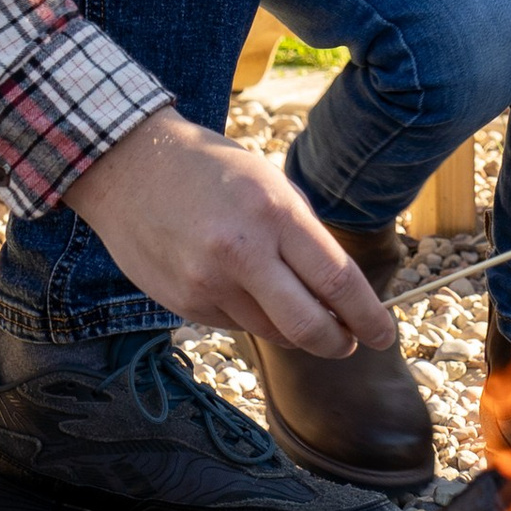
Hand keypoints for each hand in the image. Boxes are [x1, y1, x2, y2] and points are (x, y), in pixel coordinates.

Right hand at [67, 110, 396, 359]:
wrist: (126, 167)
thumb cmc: (209, 169)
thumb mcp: (269, 183)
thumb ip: (303, 236)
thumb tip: (339, 292)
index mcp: (273, 214)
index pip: (338, 282)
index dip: (369, 317)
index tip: (384, 333)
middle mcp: (241, 254)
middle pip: (309, 326)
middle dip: (339, 343)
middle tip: (350, 343)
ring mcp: (208, 284)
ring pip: (273, 332)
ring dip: (296, 331)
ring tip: (300, 311)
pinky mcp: (184, 303)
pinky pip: (236, 324)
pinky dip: (254, 317)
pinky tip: (244, 289)